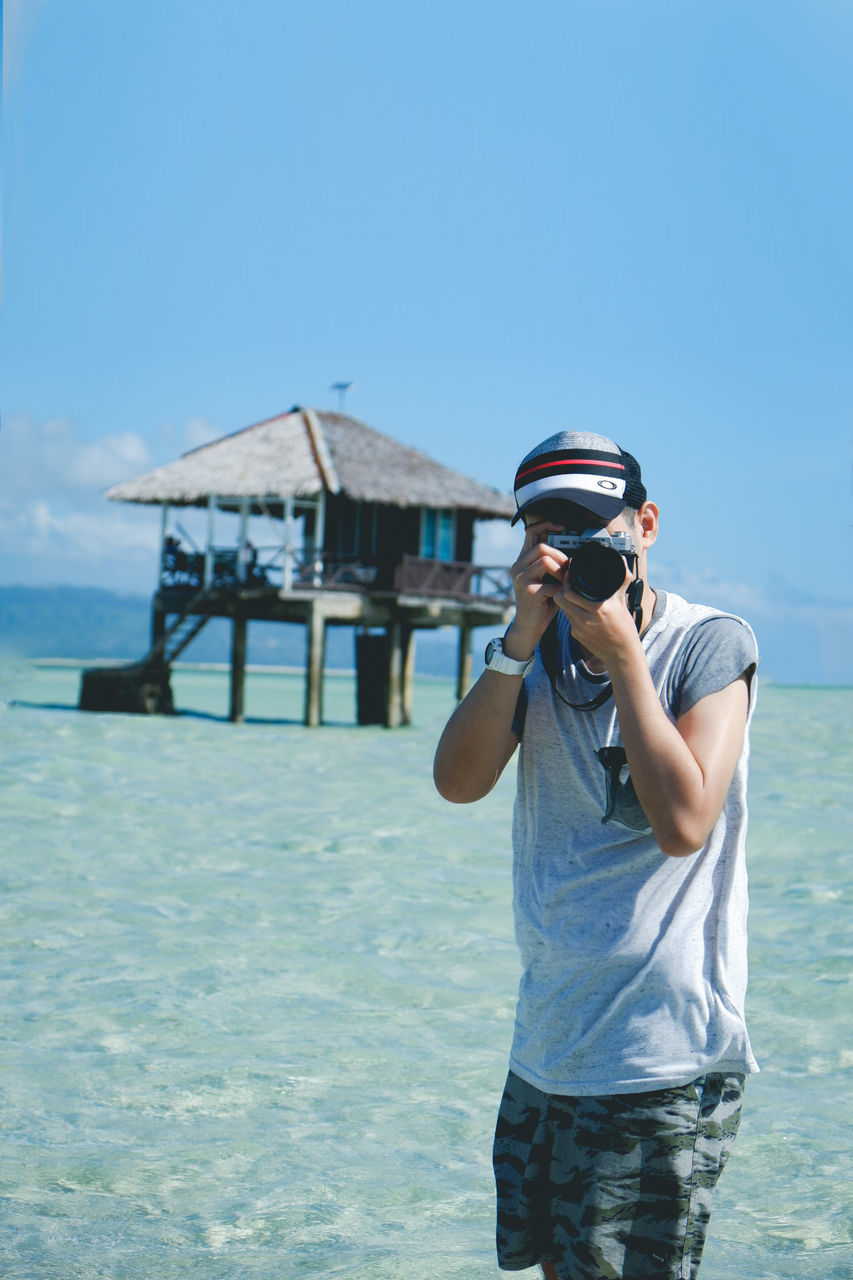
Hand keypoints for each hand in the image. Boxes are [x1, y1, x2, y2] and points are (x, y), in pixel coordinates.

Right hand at [505, 518, 567, 656]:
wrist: (530, 626)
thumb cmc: (543, 602)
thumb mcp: (549, 579)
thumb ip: (556, 565)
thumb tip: (576, 552)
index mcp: (523, 560)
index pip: (531, 531)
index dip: (546, 524)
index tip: (562, 526)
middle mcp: (518, 566)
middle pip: (542, 547)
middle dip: (560, 556)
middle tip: (568, 568)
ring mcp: (521, 578)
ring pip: (545, 560)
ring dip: (561, 570)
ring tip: (564, 581)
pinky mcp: (527, 591)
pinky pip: (550, 582)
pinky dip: (560, 589)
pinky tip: (561, 595)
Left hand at [554, 560, 641, 668]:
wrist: (622, 653)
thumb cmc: (624, 627)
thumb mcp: (622, 602)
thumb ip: (622, 581)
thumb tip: (621, 561)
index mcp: (599, 608)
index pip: (571, 591)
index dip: (567, 580)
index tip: (570, 572)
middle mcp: (586, 619)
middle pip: (561, 598)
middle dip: (561, 587)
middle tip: (566, 581)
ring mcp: (579, 628)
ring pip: (562, 607)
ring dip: (564, 599)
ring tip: (570, 592)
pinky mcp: (575, 635)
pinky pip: (568, 618)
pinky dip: (571, 610)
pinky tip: (577, 607)